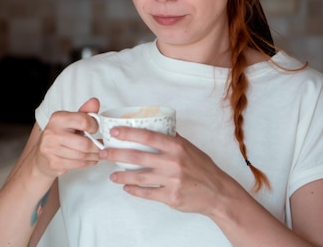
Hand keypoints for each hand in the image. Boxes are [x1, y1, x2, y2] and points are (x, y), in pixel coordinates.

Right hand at [34, 98, 101, 177]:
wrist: (42, 154)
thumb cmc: (59, 135)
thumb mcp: (71, 120)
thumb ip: (84, 112)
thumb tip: (94, 102)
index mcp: (57, 118)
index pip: (83, 121)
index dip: (94, 126)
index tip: (96, 129)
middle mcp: (52, 133)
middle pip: (84, 143)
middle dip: (96, 146)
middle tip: (102, 146)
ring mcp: (51, 149)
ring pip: (82, 155)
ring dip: (94, 156)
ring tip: (98, 153)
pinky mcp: (54, 163)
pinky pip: (78, 164)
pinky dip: (88, 162)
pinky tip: (91, 159)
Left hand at [100, 127, 231, 215]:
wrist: (218, 193)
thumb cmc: (204, 168)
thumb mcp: (190, 148)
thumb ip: (173, 138)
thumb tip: (157, 125)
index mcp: (177, 147)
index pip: (147, 136)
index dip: (128, 133)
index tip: (114, 132)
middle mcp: (173, 162)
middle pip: (137, 156)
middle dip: (116, 154)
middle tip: (104, 153)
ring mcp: (171, 180)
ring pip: (139, 176)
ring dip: (122, 175)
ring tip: (111, 174)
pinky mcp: (171, 197)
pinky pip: (147, 192)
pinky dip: (134, 190)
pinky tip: (126, 187)